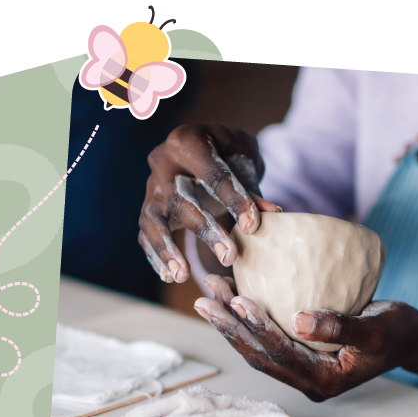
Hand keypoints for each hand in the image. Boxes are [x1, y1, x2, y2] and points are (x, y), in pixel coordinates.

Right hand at [138, 123, 281, 283]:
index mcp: (188, 141)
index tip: (252, 227)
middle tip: (228, 257)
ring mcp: (151, 187)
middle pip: (179, 199)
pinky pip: (145, 235)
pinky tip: (170, 275)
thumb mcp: (244, 162)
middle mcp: (163, 162)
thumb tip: (272, 215)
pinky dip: (157, 256)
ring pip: (151, 221)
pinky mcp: (147, 208)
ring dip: (166, 250)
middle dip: (204, 230)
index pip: (212, 174)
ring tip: (182, 276)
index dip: (233, 200)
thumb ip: (252, 189)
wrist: (202, 150)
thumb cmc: (228, 154)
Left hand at [193, 275, 417, 402]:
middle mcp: (307, 382)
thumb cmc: (398, 330)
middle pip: (259, 355)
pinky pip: (265, 341)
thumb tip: (299, 320)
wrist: (409, 337)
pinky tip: (231, 299)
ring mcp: (301, 372)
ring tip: (209, 295)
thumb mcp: (378, 327)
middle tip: (205, 299)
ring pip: (256, 350)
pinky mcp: (299, 358)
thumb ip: (342, 326)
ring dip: (231, 324)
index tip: (237, 299)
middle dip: (229, 327)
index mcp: (324, 381)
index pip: (281, 354)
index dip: (256, 328)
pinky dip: (246, 321)